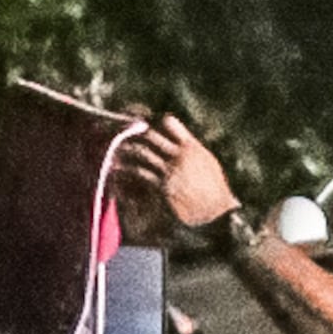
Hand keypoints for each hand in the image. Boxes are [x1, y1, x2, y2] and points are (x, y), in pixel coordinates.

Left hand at [126, 114, 238, 231]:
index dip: (155, 122)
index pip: (170, 122)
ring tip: (116, 148)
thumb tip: (183, 142)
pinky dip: (126, 169)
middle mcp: (179, 154)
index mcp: (192, 146)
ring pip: (143, 152)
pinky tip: (117, 169)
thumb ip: (192, 150)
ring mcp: (170, 169)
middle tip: (121, 132)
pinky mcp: (163, 186)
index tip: (144, 123)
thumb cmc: (214, 189)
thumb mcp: (207, 162)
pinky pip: (140, 172)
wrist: (216, 211)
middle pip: (151, 135)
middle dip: (134, 132)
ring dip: (127, 149)